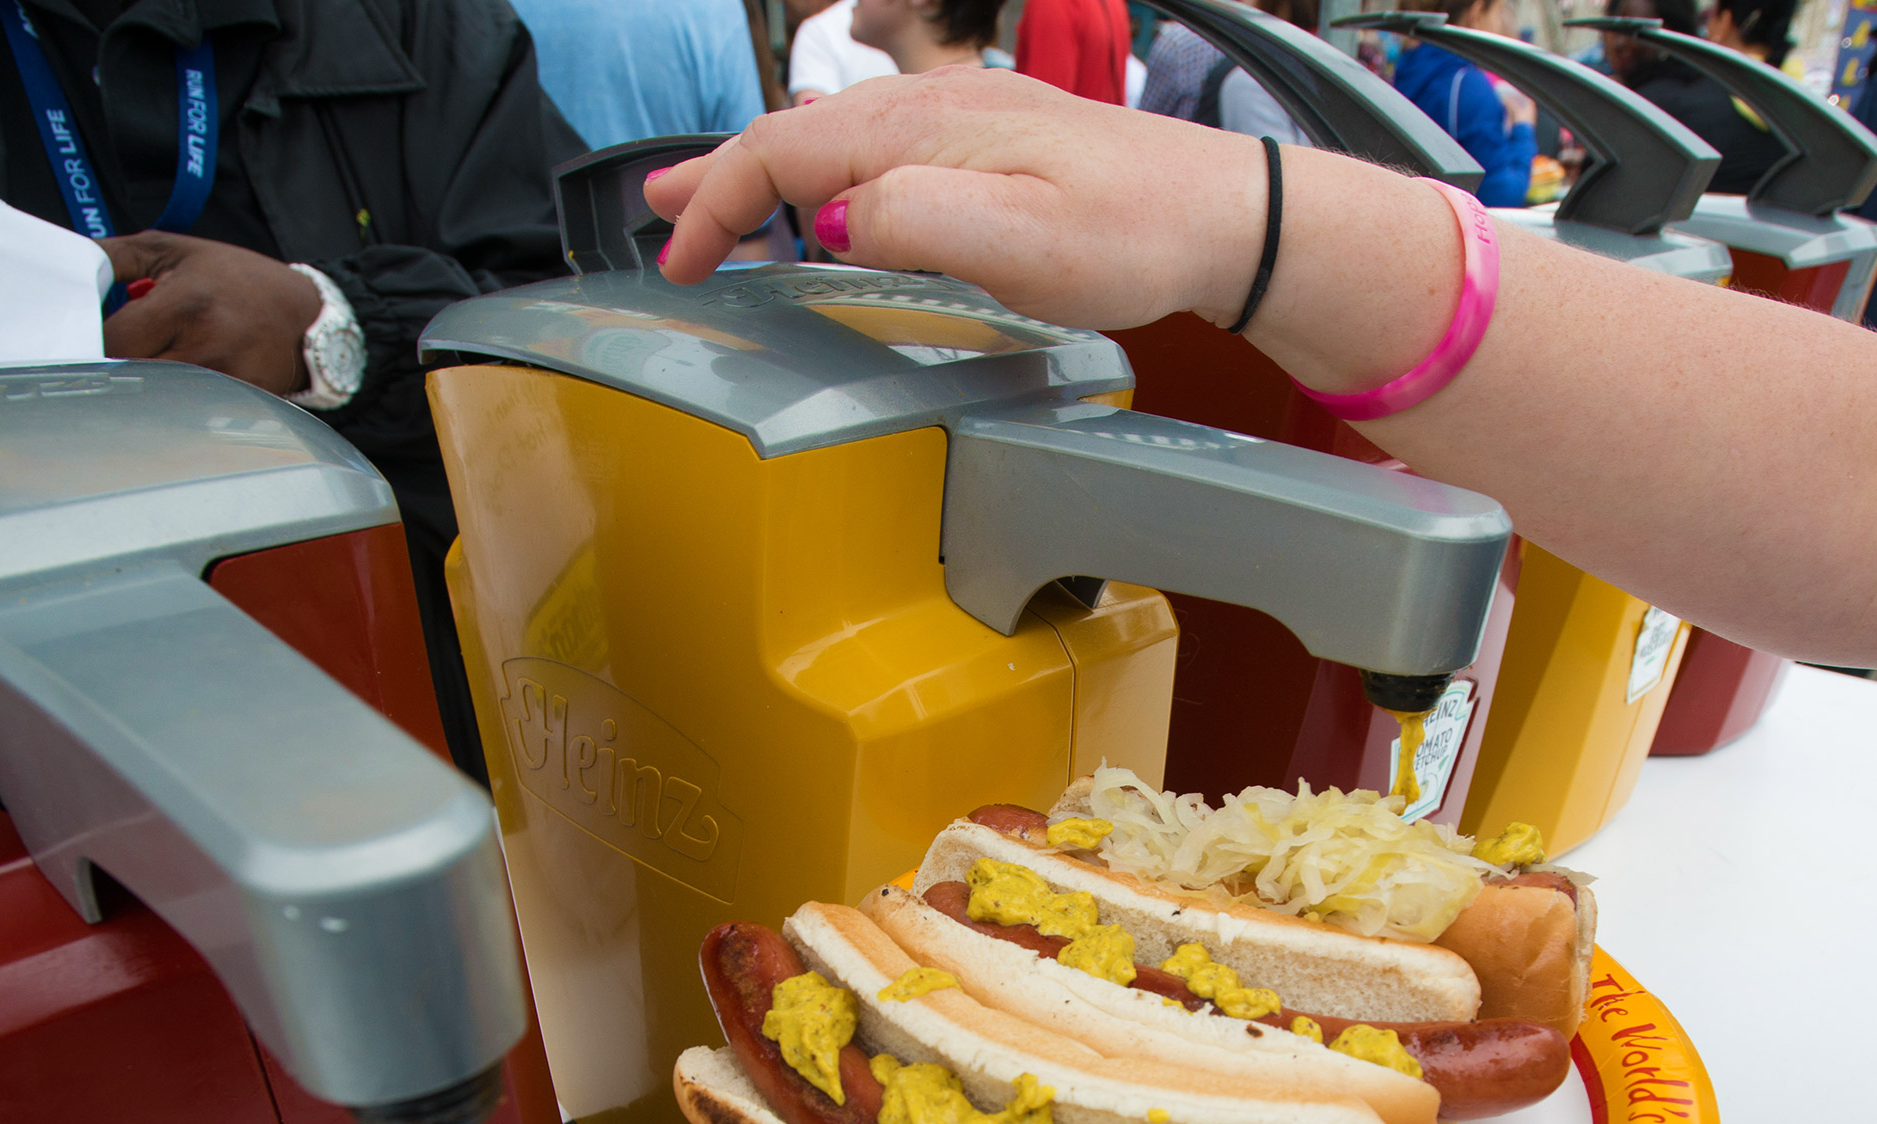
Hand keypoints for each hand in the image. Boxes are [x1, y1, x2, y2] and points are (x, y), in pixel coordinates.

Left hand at [99, 232, 320, 395]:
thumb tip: (67, 267)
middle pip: (131, 376)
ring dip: (140, 388)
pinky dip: (173, 405)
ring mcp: (227, 381)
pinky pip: (188, 414)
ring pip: (155, 400)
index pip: (115, 340)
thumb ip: (115, 256)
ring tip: (146, 368)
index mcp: (186, 302)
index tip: (85, 339)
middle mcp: (208, 345)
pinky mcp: (239, 406)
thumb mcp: (174, 251)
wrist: (306, 316)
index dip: (91, 343)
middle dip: (113, 368)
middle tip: (109, 358)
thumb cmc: (235, 279)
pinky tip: (174, 388)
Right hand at [644, 68, 1267, 329]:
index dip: (715, 206)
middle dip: (715, 179)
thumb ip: (912, 221)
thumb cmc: (1132, 232)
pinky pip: (874, 149)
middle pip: (791, 137)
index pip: (779, 156)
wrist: (1221, 213)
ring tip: (709, 201)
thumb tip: (830, 220)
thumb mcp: (1016, 240)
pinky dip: (820, 173)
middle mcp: (929, 107)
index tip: (682, 263)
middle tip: (655, 217)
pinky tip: (822, 195)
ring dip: (761, 173)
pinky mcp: (991, 142)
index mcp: (918, 127)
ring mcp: (961, 120)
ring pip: (829, 141)